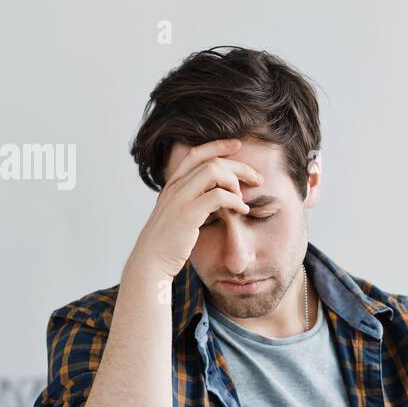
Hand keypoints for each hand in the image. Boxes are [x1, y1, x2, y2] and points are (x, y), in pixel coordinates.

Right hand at [127, 138, 264, 278]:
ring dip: (235, 182)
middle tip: (257, 179)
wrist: (151, 261)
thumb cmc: (169, 241)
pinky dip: (236, 201)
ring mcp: (180, 199)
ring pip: (214, 172)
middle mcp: (175, 187)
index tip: (238, 145)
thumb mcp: (178, 214)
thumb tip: (217, 194)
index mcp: (173, 184)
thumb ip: (193, 200)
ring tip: (243, 198)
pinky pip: (219, 196)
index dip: (218, 145)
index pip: (195, 153)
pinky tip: (243, 210)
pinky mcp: (188, 214)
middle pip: (212, 161)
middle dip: (239, 167)